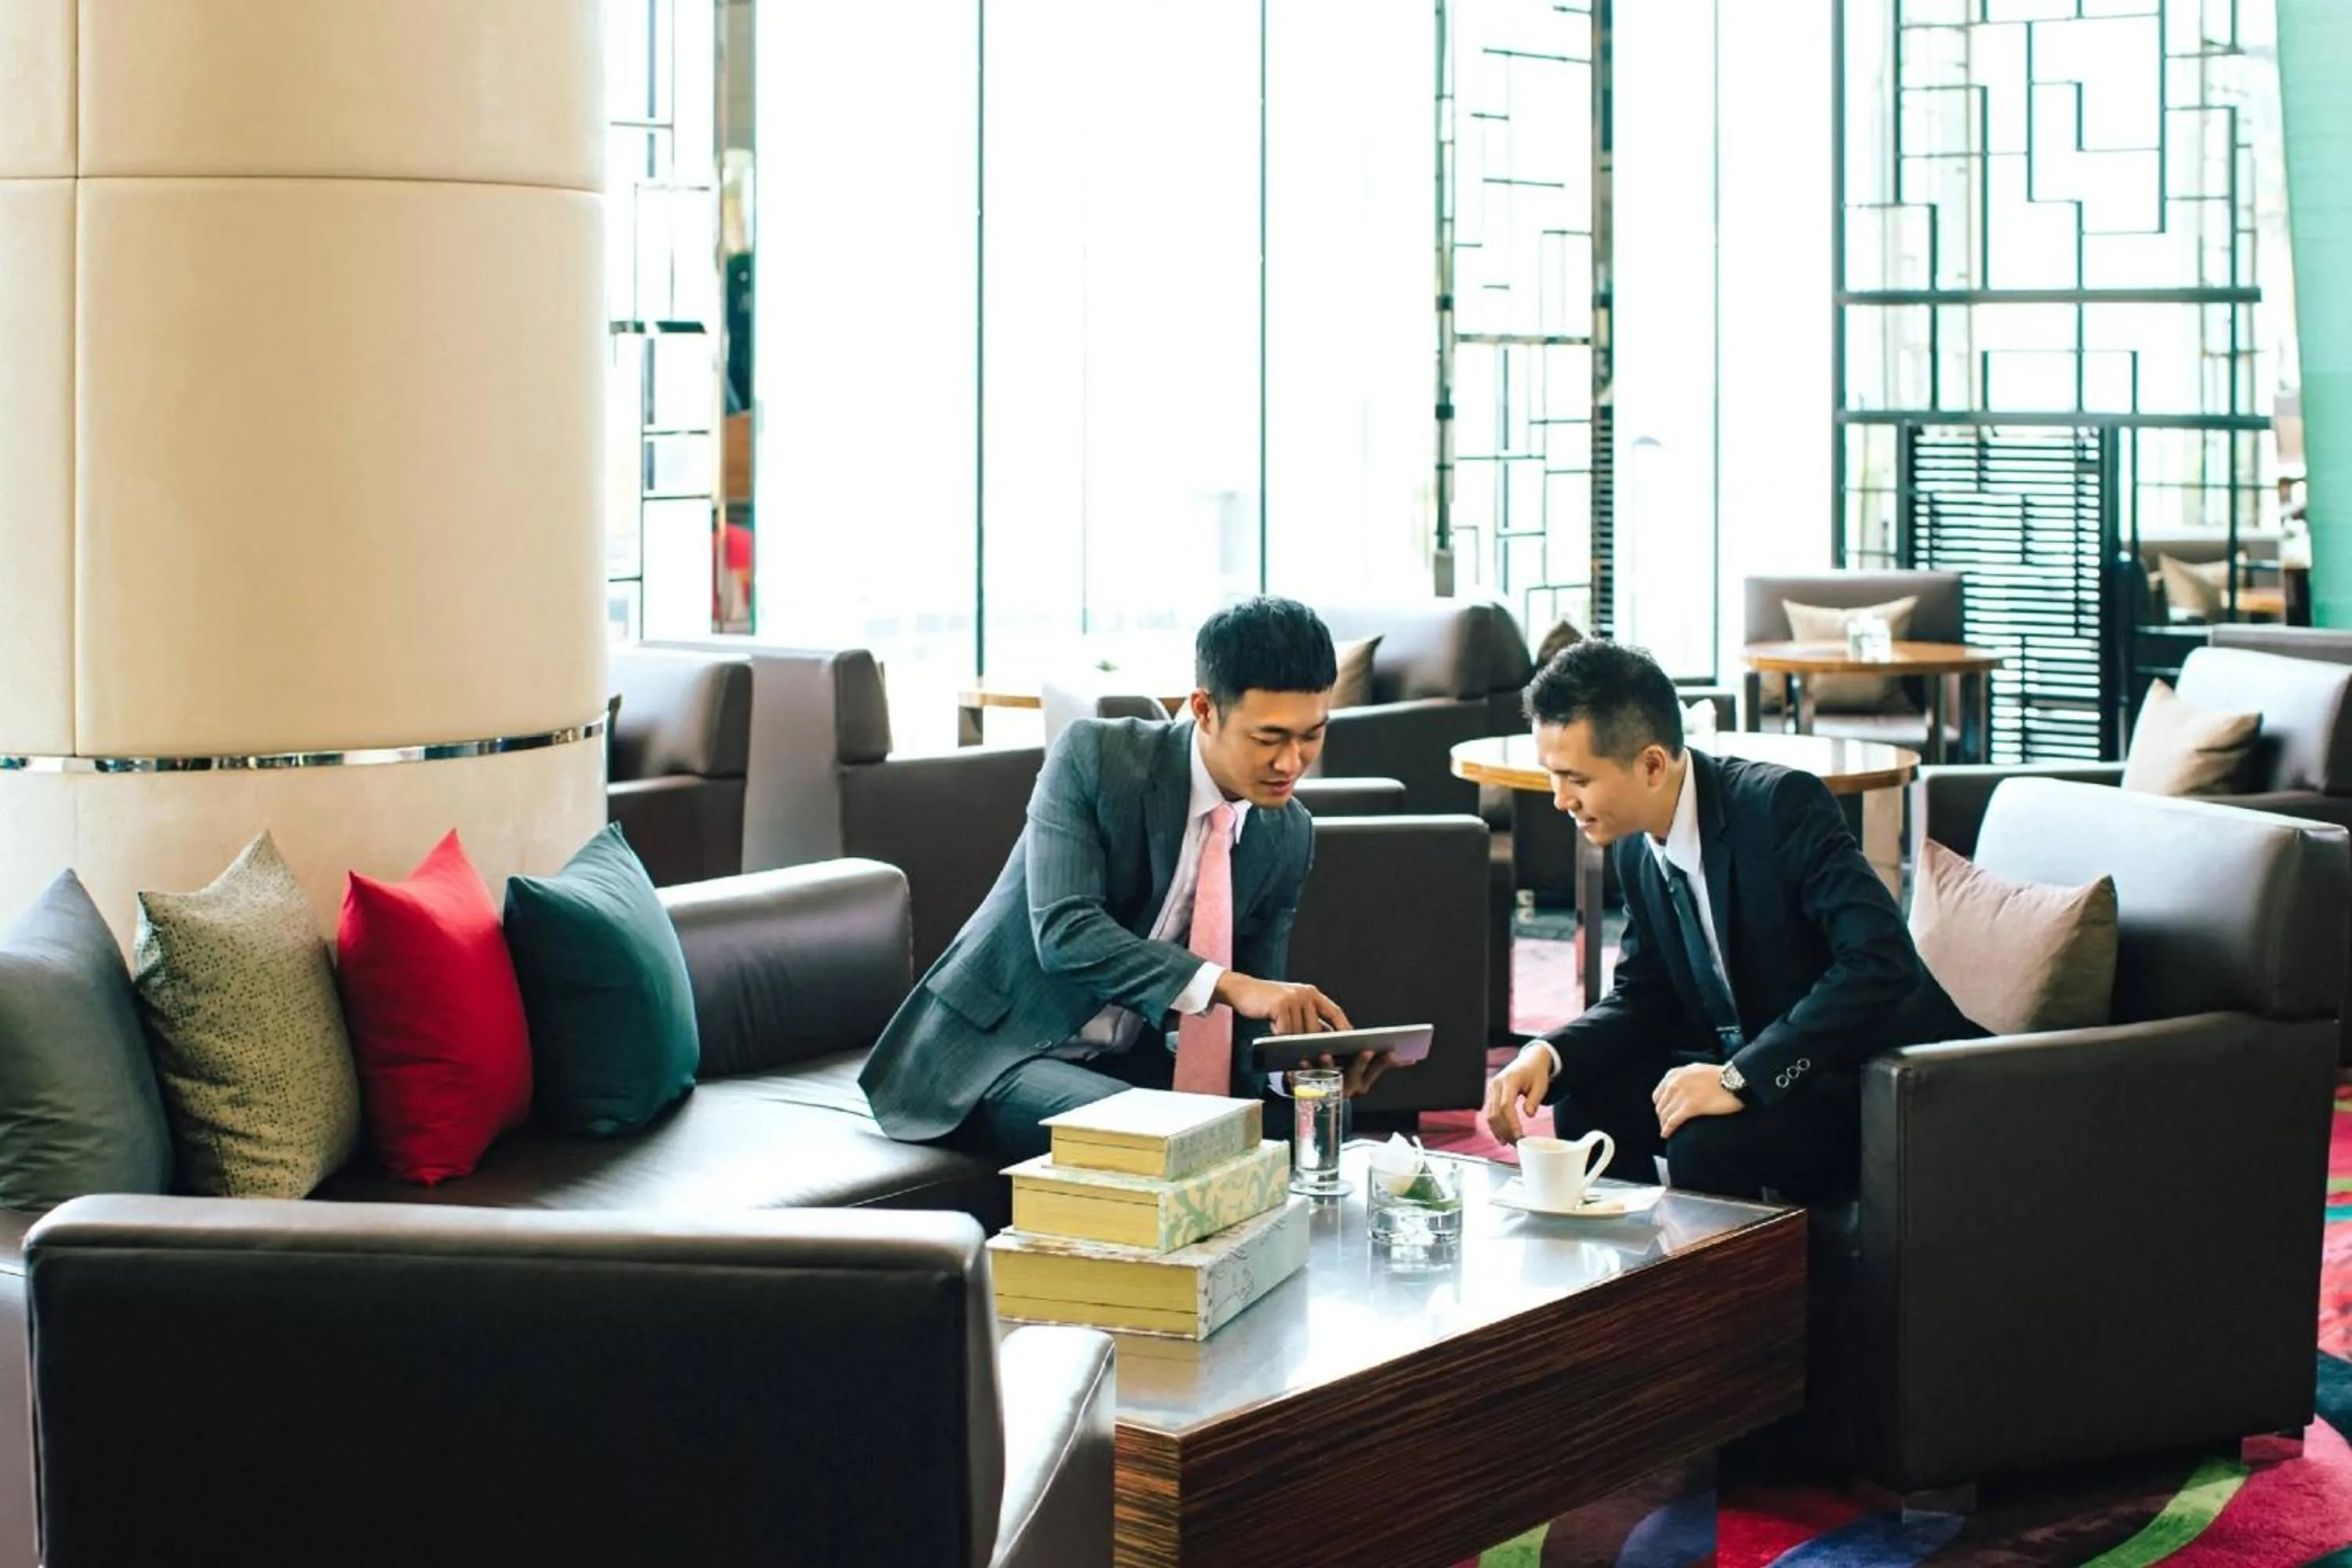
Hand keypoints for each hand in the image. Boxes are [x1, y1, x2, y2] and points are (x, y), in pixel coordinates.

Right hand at [1215, 973, 1350, 1037]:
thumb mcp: (1292, 1004)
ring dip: (1292, 1042)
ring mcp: (1292, 999)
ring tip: (1286, 1044)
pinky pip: (1285, 1032)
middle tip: (1309, 1056)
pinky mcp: (1280, 1006)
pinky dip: (1280, 1037)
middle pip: (1316, 1028)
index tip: (1352, 1042)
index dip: (1344, 1027)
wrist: (1242, 989)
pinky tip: (1273, 1033)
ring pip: (1299, 1032)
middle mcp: (1305, 994)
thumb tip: (1323, 1037)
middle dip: (1311, 1044)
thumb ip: (1307, 1015)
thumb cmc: (1268, 1000)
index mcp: (1312, 993)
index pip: (1335, 1012)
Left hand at [1287, 1048, 1401, 1098]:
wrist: (1322, 1101)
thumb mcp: (1365, 1072)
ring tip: (1326, 1053)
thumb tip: (1409, 1059)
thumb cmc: (1346, 1078)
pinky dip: (1306, 1070)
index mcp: (1363, 1082)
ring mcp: (1332, 1090)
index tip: (1392, 1052)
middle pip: (1357, 1075)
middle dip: (1361, 1063)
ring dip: (1329, 1066)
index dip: (1384, 1063)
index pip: (1376, 1071)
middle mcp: (1349, 1088)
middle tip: (1365, 1050)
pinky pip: (1309, 1080)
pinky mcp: (1314, 1089)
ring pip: (1332, 1078)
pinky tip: (1302, 1060)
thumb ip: (1383, 1065)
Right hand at [1481, 1042, 1554, 1144]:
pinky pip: (1491, 1113)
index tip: (1519, 1135)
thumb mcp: (1540, 1085)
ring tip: (1511, 1143)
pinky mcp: (1492, 1095)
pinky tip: (1502, 1137)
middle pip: (1496, 1113)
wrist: (1530, 1060)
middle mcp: (1497, 1084)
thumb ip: (1534, 1100)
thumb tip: (1529, 1114)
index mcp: (1509, 1080)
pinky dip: (1496, 1126)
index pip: (1506, 1105)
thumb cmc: (1536, 1072)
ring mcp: (1492, 1090)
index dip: (1511, 1122)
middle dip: (1505, 1131)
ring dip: (1500, 1131)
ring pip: (1491, 1115)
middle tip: (1517, 1143)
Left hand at [1652, 1063, 1742, 1138]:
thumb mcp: (1697, 1070)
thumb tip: (1677, 1089)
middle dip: (1662, 1116)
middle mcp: (1676, 1082)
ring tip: (1667, 1131)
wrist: (1737, 1079)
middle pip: (1660, 1105)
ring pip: (1665, 1114)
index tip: (1665, 1113)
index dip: (1660, 1106)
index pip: (1658, 1094)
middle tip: (1667, 1125)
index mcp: (1676, 1074)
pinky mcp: (1691, 1106)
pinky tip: (1667, 1135)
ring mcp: (1682, 1094)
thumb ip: (1684, 1078)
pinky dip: (1667, 1129)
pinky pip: (1672, 1121)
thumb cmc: (1722, 1076)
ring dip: (1664, 1124)